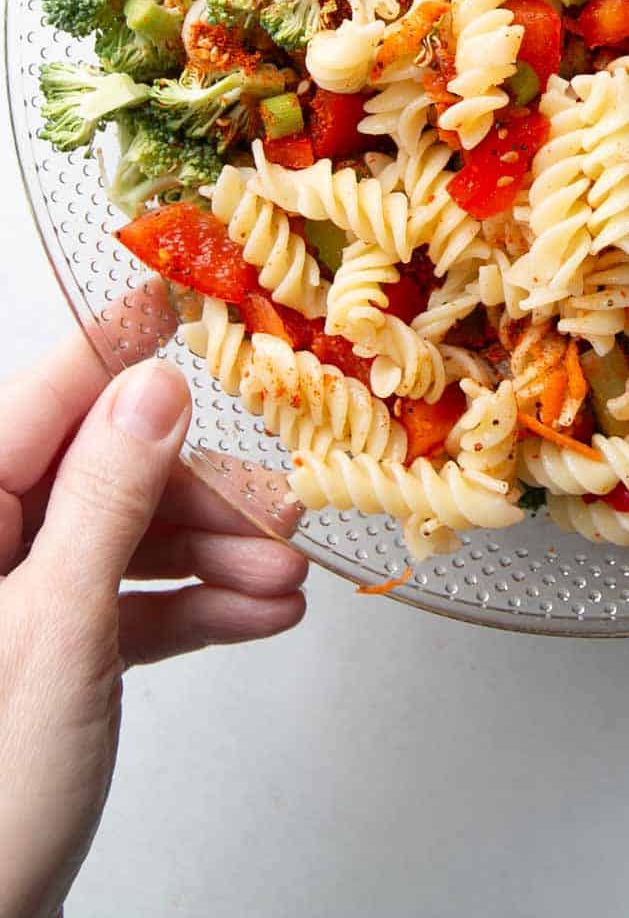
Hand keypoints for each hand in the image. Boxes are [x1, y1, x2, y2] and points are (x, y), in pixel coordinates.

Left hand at [0, 320, 306, 917]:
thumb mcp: (58, 626)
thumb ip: (108, 498)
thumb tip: (152, 388)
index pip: (45, 397)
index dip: (118, 348)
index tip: (184, 297)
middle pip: (104, 471)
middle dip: (198, 496)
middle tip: (278, 514)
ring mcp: (13, 596)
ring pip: (125, 537)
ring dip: (212, 557)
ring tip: (283, 581)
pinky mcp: (44, 649)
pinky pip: (126, 599)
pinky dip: (191, 607)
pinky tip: (255, 615)